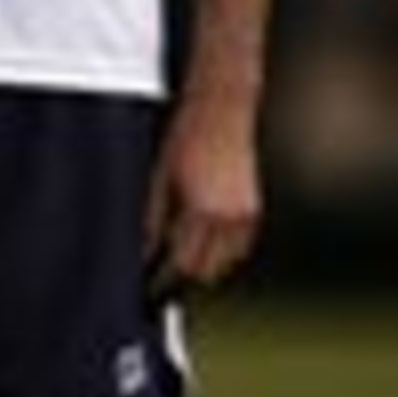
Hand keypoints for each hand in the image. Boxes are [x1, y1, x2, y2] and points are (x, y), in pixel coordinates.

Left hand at [143, 90, 261, 296]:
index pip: (180, 265)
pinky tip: (201, 238)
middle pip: (202, 270)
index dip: (162, 280)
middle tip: (158, 273)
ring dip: (201, 263)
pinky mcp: (253, 210)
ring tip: (177, 253)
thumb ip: (153, 218)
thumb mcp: (159, 174)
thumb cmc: (182, 135)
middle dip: (179, 275)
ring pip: (222, 263)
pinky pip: (237, 248)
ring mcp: (243, 215)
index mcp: (198, 209)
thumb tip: (144, 254)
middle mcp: (225, 217)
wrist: (221, 107)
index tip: (147, 289)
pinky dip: (220, 250)